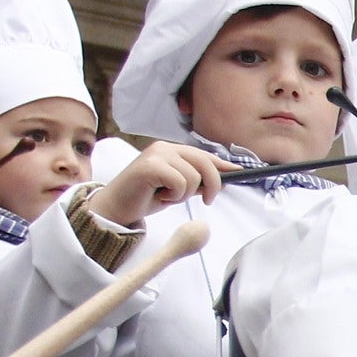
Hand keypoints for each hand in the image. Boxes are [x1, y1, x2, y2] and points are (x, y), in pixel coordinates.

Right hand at [85, 140, 222, 225]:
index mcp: (171, 150)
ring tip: (168, 196)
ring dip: (185, 194)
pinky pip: (180, 182)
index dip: (223, 164)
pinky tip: (161, 196)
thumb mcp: (176, 190)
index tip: (240, 172)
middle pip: (205, 162)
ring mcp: (157, 154)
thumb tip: (221, 181)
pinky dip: (175, 195)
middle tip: (208, 201)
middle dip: (213, 184)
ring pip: (194, 176)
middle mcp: (164, 147)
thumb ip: (195, 182)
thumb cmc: (145, 198)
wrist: (116, 208)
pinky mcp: (150, 165)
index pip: (203, 155)